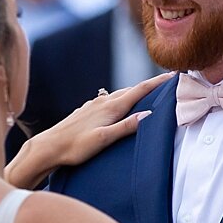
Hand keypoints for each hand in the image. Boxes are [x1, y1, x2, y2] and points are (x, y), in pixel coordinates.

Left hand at [7, 72, 173, 186]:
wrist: (48, 147)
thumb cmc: (74, 147)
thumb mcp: (104, 139)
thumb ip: (126, 127)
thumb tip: (149, 115)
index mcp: (111, 107)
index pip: (140, 90)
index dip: (158, 83)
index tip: (173, 75)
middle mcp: (103, 102)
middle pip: (131, 90)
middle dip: (150, 86)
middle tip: (167, 83)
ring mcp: (93, 105)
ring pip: (119, 94)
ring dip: (135, 92)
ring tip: (147, 93)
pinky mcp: (86, 111)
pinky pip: (109, 100)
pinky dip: (120, 99)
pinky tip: (118, 105)